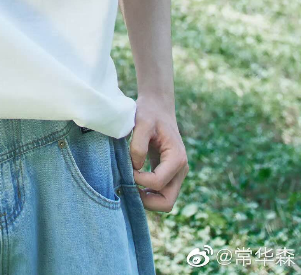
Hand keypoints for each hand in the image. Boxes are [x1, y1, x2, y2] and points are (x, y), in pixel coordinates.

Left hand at [129, 96, 189, 212]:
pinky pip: (161, 192)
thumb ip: (138, 146)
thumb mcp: (141, 123)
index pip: (158, 182)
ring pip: (165, 201)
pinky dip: (148, 193)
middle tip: (128, 188)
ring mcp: (176, 173)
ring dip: (147, 199)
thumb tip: (136, 168)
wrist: (158, 106)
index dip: (139, 180)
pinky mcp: (169, 173)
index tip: (126, 169)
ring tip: (129, 186)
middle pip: (167, 202)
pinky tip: (133, 181)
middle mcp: (181, 169)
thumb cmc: (149, 113)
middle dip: (147, 201)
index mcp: (177, 158)